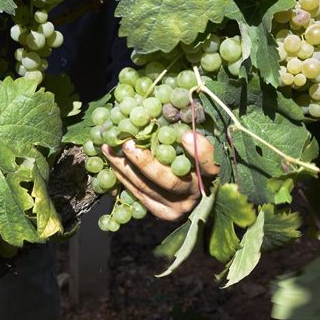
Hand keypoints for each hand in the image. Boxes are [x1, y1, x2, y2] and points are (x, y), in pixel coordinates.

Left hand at [102, 131, 218, 221]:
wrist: (190, 191)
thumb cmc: (190, 156)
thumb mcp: (192, 142)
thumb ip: (183, 130)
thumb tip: (166, 107)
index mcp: (211, 174)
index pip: (209, 164)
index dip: (200, 152)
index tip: (186, 135)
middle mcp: (196, 193)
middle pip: (170, 181)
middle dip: (145, 163)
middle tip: (127, 144)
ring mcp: (179, 207)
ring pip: (148, 188)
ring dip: (124, 167)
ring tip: (108, 148)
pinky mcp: (163, 213)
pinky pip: (138, 195)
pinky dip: (123, 177)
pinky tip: (112, 161)